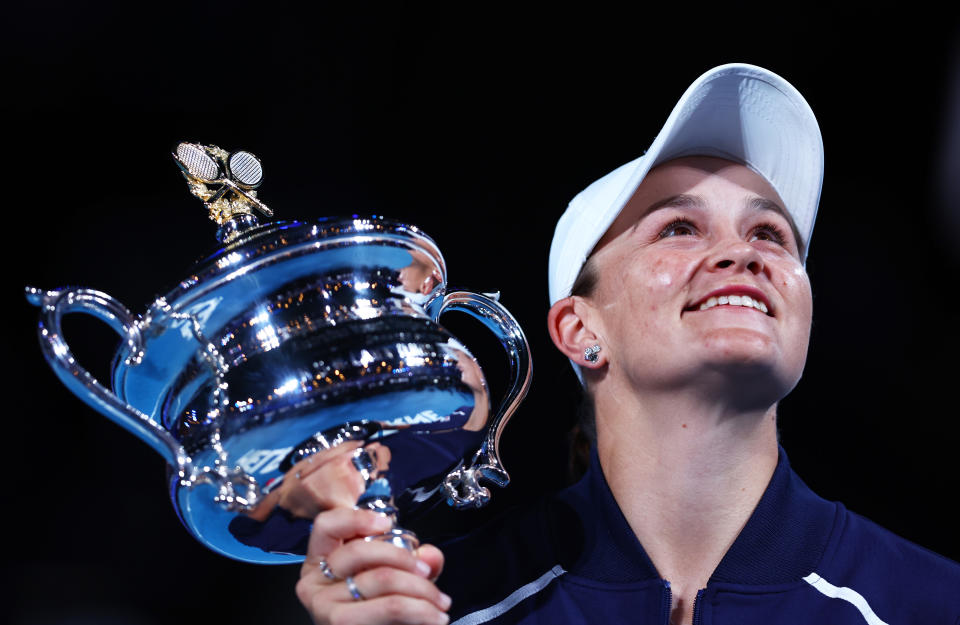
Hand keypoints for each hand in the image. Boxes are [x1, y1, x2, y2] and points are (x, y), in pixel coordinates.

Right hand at [297, 507, 449, 624]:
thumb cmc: (379, 614)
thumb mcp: (393, 577)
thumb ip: (413, 561)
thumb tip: (430, 555)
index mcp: (321, 562)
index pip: (327, 525)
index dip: (357, 519)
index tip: (386, 524)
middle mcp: (315, 582)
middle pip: (359, 550)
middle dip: (404, 558)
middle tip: (427, 571)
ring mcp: (324, 605)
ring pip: (381, 578)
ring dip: (422, 589)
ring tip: (439, 602)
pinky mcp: (339, 624)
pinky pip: (390, 606)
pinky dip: (420, 610)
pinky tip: (434, 617)